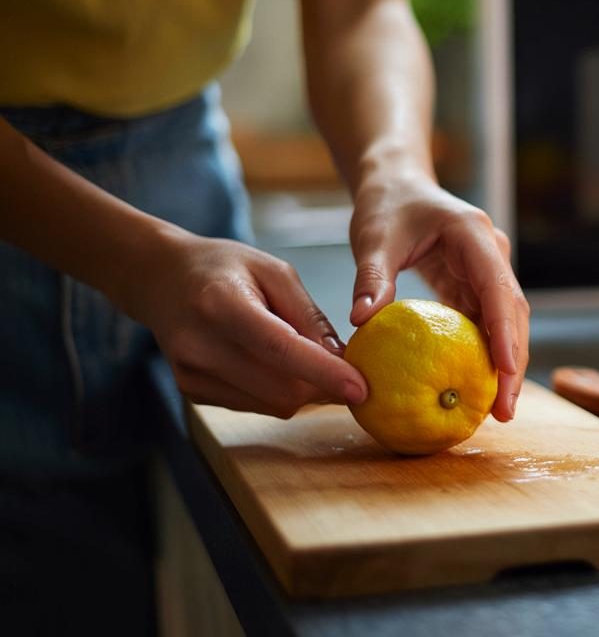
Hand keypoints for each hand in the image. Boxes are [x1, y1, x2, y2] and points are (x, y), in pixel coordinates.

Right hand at [124, 231, 368, 417]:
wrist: (161, 280)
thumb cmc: (225, 268)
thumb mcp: (275, 272)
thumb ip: (309, 316)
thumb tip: (343, 359)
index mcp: (221, 304)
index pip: (279, 349)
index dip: (324, 372)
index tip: (361, 388)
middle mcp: (199, 345)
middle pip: (280, 388)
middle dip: (323, 385)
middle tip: (347, 371)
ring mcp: (191, 374)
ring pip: (272, 404)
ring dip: (304, 391)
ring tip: (307, 359)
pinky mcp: (192, 392)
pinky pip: (255, 406)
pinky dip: (279, 392)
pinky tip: (274, 365)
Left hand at [348, 175, 528, 421]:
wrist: (398, 185)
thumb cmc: (387, 206)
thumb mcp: (374, 237)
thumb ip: (372, 277)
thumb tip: (362, 321)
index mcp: (474, 236)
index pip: (497, 288)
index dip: (505, 331)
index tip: (506, 371)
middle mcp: (492, 254)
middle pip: (513, 313)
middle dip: (514, 362)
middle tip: (504, 411)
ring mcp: (489, 271)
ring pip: (507, 323)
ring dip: (506, 366)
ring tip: (498, 411)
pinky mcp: (477, 286)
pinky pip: (488, 324)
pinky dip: (487, 356)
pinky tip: (478, 389)